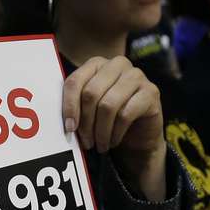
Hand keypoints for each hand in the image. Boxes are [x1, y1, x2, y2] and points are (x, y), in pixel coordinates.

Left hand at [63, 56, 165, 198]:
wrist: (139, 134)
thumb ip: (74, 105)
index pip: (75, 81)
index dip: (69, 106)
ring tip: (99, 145)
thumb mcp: (88, 110)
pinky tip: (113, 141)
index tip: (69, 128)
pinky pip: (126, 114)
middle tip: (86, 142)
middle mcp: (117, 64)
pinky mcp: (151, 92)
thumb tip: (58, 120)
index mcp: (97, 63)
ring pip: (108, 105)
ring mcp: (137, 76)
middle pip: (91, 93)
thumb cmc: (108, 119)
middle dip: (85, 122)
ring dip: (101, 131)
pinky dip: (116, 132)